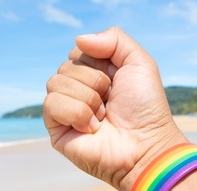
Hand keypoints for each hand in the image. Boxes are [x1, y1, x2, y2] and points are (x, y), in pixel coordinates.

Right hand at [44, 27, 186, 190]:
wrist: (145, 145)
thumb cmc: (145, 108)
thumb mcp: (139, 62)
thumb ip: (114, 39)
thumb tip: (78, 40)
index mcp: (94, 74)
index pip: (77, 52)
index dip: (97, 62)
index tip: (115, 80)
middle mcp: (78, 91)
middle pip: (65, 66)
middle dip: (93, 82)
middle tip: (110, 102)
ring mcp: (66, 110)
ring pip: (54, 82)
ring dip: (87, 99)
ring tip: (103, 117)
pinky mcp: (57, 130)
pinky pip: (51, 104)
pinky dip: (76, 113)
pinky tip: (92, 128)